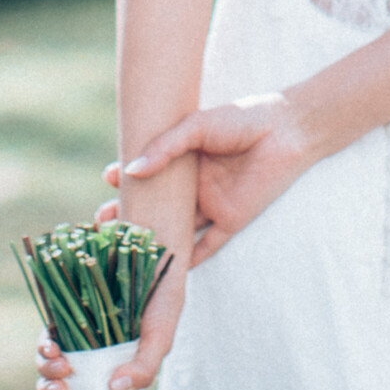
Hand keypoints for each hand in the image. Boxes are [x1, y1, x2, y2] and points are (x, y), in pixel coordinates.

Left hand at [32, 247, 184, 389]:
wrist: (153, 251)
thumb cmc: (162, 300)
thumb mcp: (160, 338)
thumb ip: (145, 368)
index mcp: (108, 373)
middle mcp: (87, 357)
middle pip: (57, 386)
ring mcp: (75, 335)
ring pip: (48, 363)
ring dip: (47, 370)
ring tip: (61, 366)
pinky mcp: (65, 311)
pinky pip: (47, 333)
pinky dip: (45, 344)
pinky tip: (53, 345)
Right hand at [123, 92, 313, 266]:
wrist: (287, 130)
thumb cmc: (243, 119)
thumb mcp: (197, 126)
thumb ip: (165, 146)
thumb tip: (132, 171)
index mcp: (187, 159)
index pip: (151, 172)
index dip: (127, 177)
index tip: (108, 180)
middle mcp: (196, 185)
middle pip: (159, 205)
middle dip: (131, 213)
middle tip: (103, 221)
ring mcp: (212, 204)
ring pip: (178, 228)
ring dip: (154, 238)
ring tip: (124, 246)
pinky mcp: (231, 220)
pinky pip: (207, 245)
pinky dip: (188, 259)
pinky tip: (165, 270)